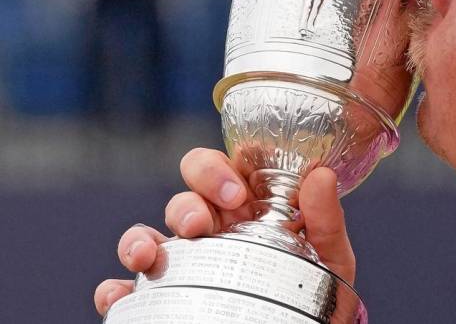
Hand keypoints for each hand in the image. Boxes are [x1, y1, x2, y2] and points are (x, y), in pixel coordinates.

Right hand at [94, 148, 355, 315]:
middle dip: (185, 202)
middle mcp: (211, 230)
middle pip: (182, 196)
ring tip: (148, 257)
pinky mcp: (163, 296)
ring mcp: (184, 262)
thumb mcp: (328, 256)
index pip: (219, 171)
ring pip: (146, 235)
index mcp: (246, 210)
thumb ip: (326, 219)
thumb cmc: (314, 289)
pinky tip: (119, 295)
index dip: (217, 170)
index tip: (236, 194)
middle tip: (202, 224)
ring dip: (139, 238)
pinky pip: (125, 288)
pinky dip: (114, 289)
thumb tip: (321, 175)